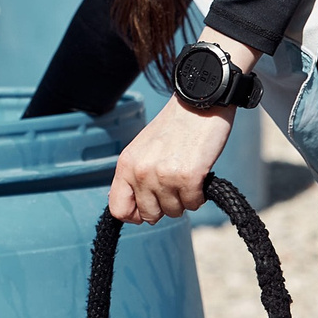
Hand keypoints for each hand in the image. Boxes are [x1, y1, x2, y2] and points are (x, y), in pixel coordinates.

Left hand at [110, 98, 234, 223]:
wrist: (198, 102)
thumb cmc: (174, 127)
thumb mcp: (143, 149)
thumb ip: (135, 176)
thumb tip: (133, 211)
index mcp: (126, 165)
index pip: (118, 209)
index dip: (135, 215)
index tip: (150, 207)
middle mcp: (140, 173)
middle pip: (149, 215)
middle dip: (164, 207)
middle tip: (174, 186)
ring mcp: (163, 176)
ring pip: (174, 212)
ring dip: (183, 199)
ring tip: (186, 175)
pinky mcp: (188, 177)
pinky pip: (193, 204)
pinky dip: (199, 195)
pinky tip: (198, 176)